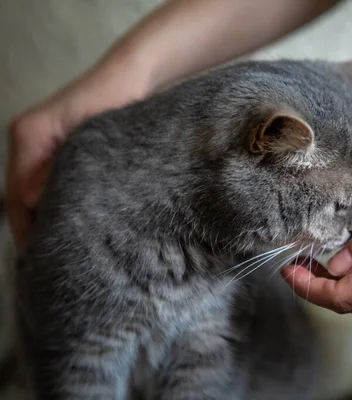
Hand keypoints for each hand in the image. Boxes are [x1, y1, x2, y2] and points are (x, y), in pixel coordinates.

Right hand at [5, 60, 149, 247]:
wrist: (135, 77)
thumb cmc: (113, 100)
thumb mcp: (86, 138)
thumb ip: (56, 169)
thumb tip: (34, 204)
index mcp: (28, 137)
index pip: (15, 194)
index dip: (24, 226)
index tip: (37, 256)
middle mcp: (29, 142)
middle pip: (22, 197)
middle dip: (35, 227)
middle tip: (53, 261)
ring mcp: (47, 146)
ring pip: (39, 192)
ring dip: (48, 218)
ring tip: (64, 249)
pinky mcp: (67, 150)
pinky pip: (54, 183)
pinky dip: (60, 203)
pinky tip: (76, 223)